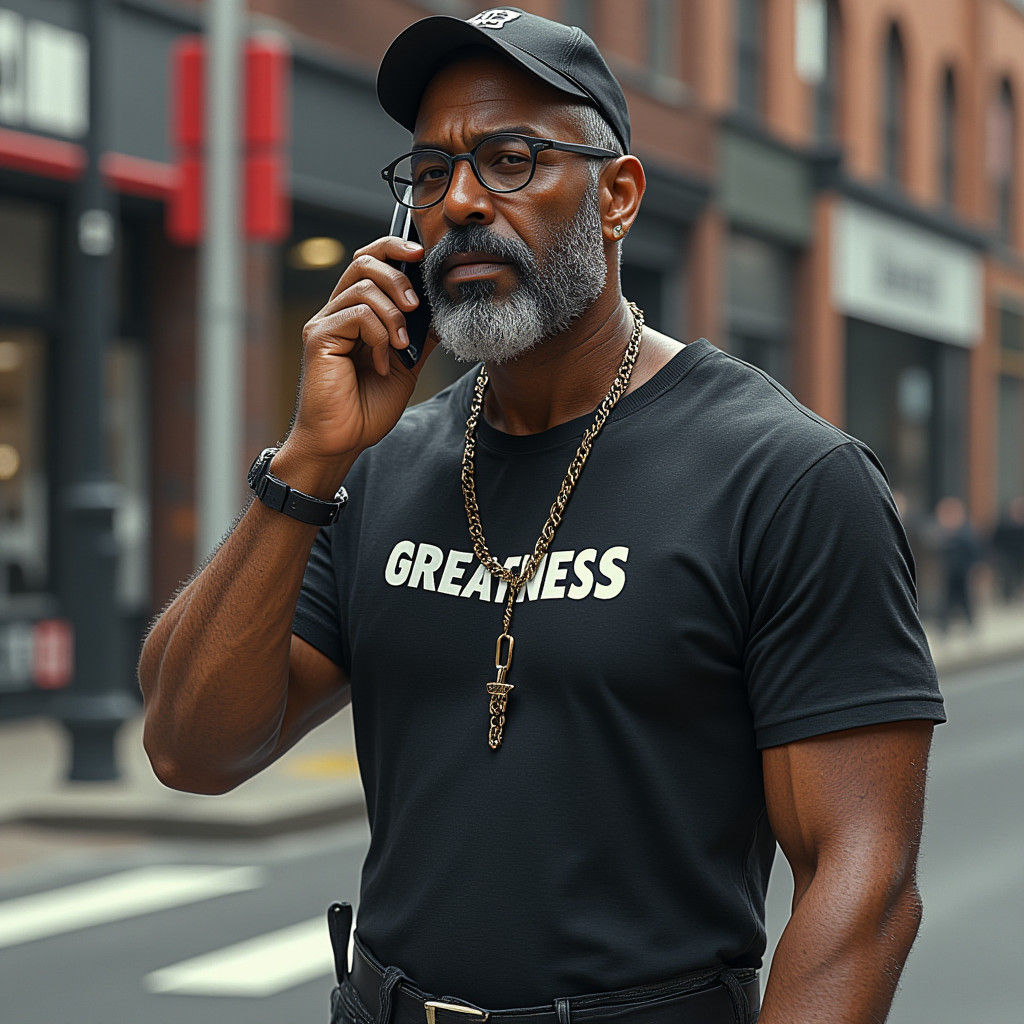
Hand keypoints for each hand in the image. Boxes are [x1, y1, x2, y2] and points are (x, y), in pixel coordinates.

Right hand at [284, 236, 436, 469]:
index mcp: (356, 313)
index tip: (422, 254)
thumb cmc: (367, 408)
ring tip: (401, 346)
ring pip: (364, 286)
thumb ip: (420, 335)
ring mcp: (325, 322)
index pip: (370, 261)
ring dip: (393, 315)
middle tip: (416, 306)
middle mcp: (337, 311)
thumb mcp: (406, 366)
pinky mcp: (318, 337)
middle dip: (398, 276)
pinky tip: (381, 364)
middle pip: (364, 261)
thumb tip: (445, 309)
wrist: (343, 440)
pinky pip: (356, 314)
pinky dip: (378, 336)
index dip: (394, 248)